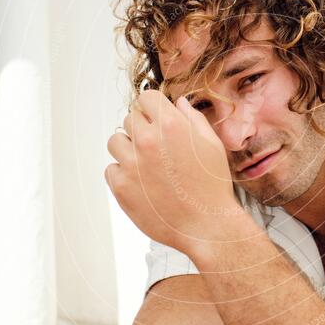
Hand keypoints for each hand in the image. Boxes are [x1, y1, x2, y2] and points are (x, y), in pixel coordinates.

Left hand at [105, 90, 242, 254]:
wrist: (207, 226)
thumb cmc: (213, 187)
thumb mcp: (212, 145)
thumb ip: (193, 119)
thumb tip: (177, 103)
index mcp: (171, 125)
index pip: (146, 98)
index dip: (152, 109)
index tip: (156, 120)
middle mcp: (147, 141)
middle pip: (129, 119)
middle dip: (142, 129)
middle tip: (158, 150)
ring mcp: (131, 164)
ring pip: (116, 141)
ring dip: (128, 149)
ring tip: (147, 166)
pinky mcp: (120, 186)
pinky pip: (111, 169)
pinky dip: (123, 174)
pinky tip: (143, 184)